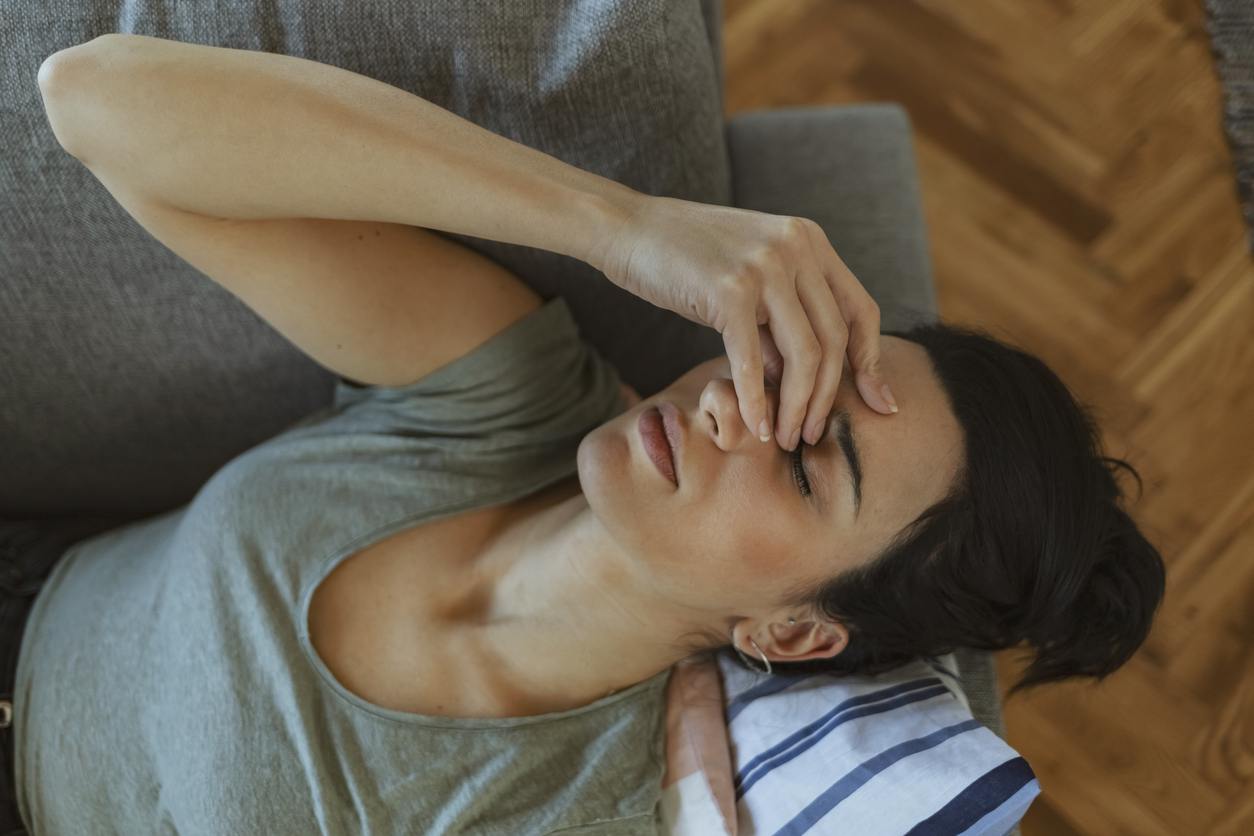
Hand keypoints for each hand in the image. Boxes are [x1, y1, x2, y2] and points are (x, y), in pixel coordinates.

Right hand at [587, 194, 895, 449]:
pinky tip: (755, 428)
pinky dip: (756, 402)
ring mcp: (765, 266)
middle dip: (827, 398)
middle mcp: (797, 247)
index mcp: (810, 241)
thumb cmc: (684, 259)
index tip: (880, 405)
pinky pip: (754, 361)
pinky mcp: (729, 290)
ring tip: (785, 437)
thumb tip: (801, 378)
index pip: (861, 310)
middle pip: (834, 339)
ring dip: (797, 407)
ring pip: (804, 355)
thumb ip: (781, 318)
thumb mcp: (749, 278)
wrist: (628, 228)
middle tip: (811, 434)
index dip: (873, 363)